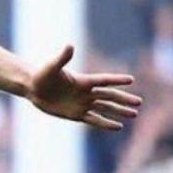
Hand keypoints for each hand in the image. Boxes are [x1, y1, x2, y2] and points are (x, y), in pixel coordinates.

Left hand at [27, 45, 142, 130]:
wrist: (33, 88)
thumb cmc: (42, 75)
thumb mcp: (52, 67)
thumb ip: (62, 58)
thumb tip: (69, 45)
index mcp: (83, 80)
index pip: (103, 80)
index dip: (116, 80)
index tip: (131, 80)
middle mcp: (86, 92)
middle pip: (109, 96)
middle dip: (123, 99)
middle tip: (139, 102)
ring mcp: (82, 104)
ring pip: (105, 108)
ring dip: (119, 112)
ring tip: (134, 114)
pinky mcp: (76, 114)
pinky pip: (94, 120)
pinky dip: (106, 124)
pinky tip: (118, 127)